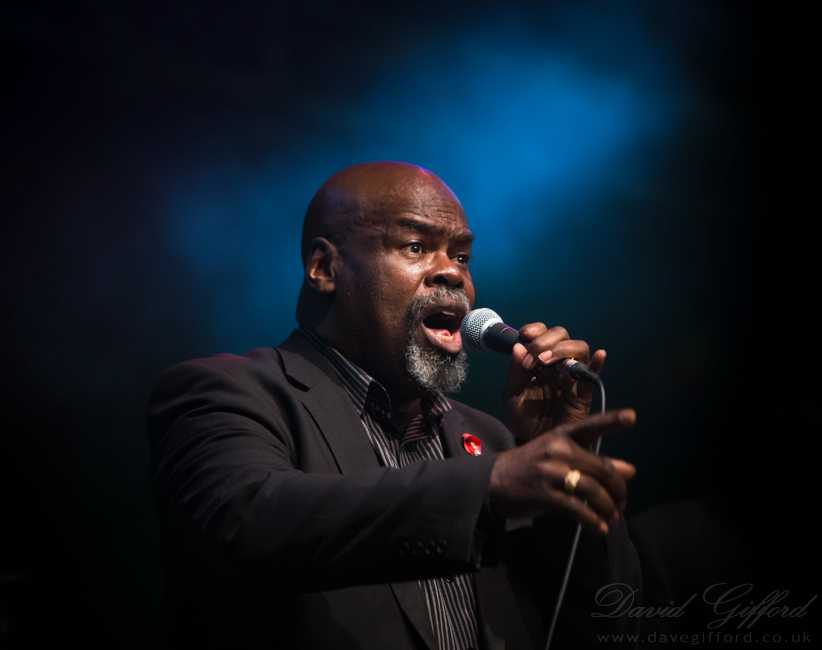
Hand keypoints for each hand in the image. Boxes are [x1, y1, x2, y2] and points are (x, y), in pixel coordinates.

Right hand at [489, 409, 636, 533]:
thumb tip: (630, 470)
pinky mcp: (545, 495)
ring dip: (608, 508)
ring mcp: (551, 472)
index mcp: (562, 436)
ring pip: (593, 491)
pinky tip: (599, 528)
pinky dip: (593, 521)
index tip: (632, 416)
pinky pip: (577, 510)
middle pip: (603, 469)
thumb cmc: (531, 466)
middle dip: (619, 489)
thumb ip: (593, 461)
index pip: (591, 426)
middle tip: (622, 502)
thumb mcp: (559, 456)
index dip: (613, 421)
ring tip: (612, 516)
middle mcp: (558, 450)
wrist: (493, 480)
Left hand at [502, 323, 605, 440]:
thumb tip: (518, 347)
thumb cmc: (523, 419)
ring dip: (563, 349)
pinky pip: (593, 375)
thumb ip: (514, 372)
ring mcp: (570, 377)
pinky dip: (597, 363)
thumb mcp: (511, 395)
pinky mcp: (582, 393)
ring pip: (579, 349)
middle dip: (546, 340)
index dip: (536, 330)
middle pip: (561, 336)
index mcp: (538, 361)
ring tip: (546, 360)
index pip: (542, 334)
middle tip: (533, 356)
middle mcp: (556, 364)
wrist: (534, 443)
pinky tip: (599, 356)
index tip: (524, 335)